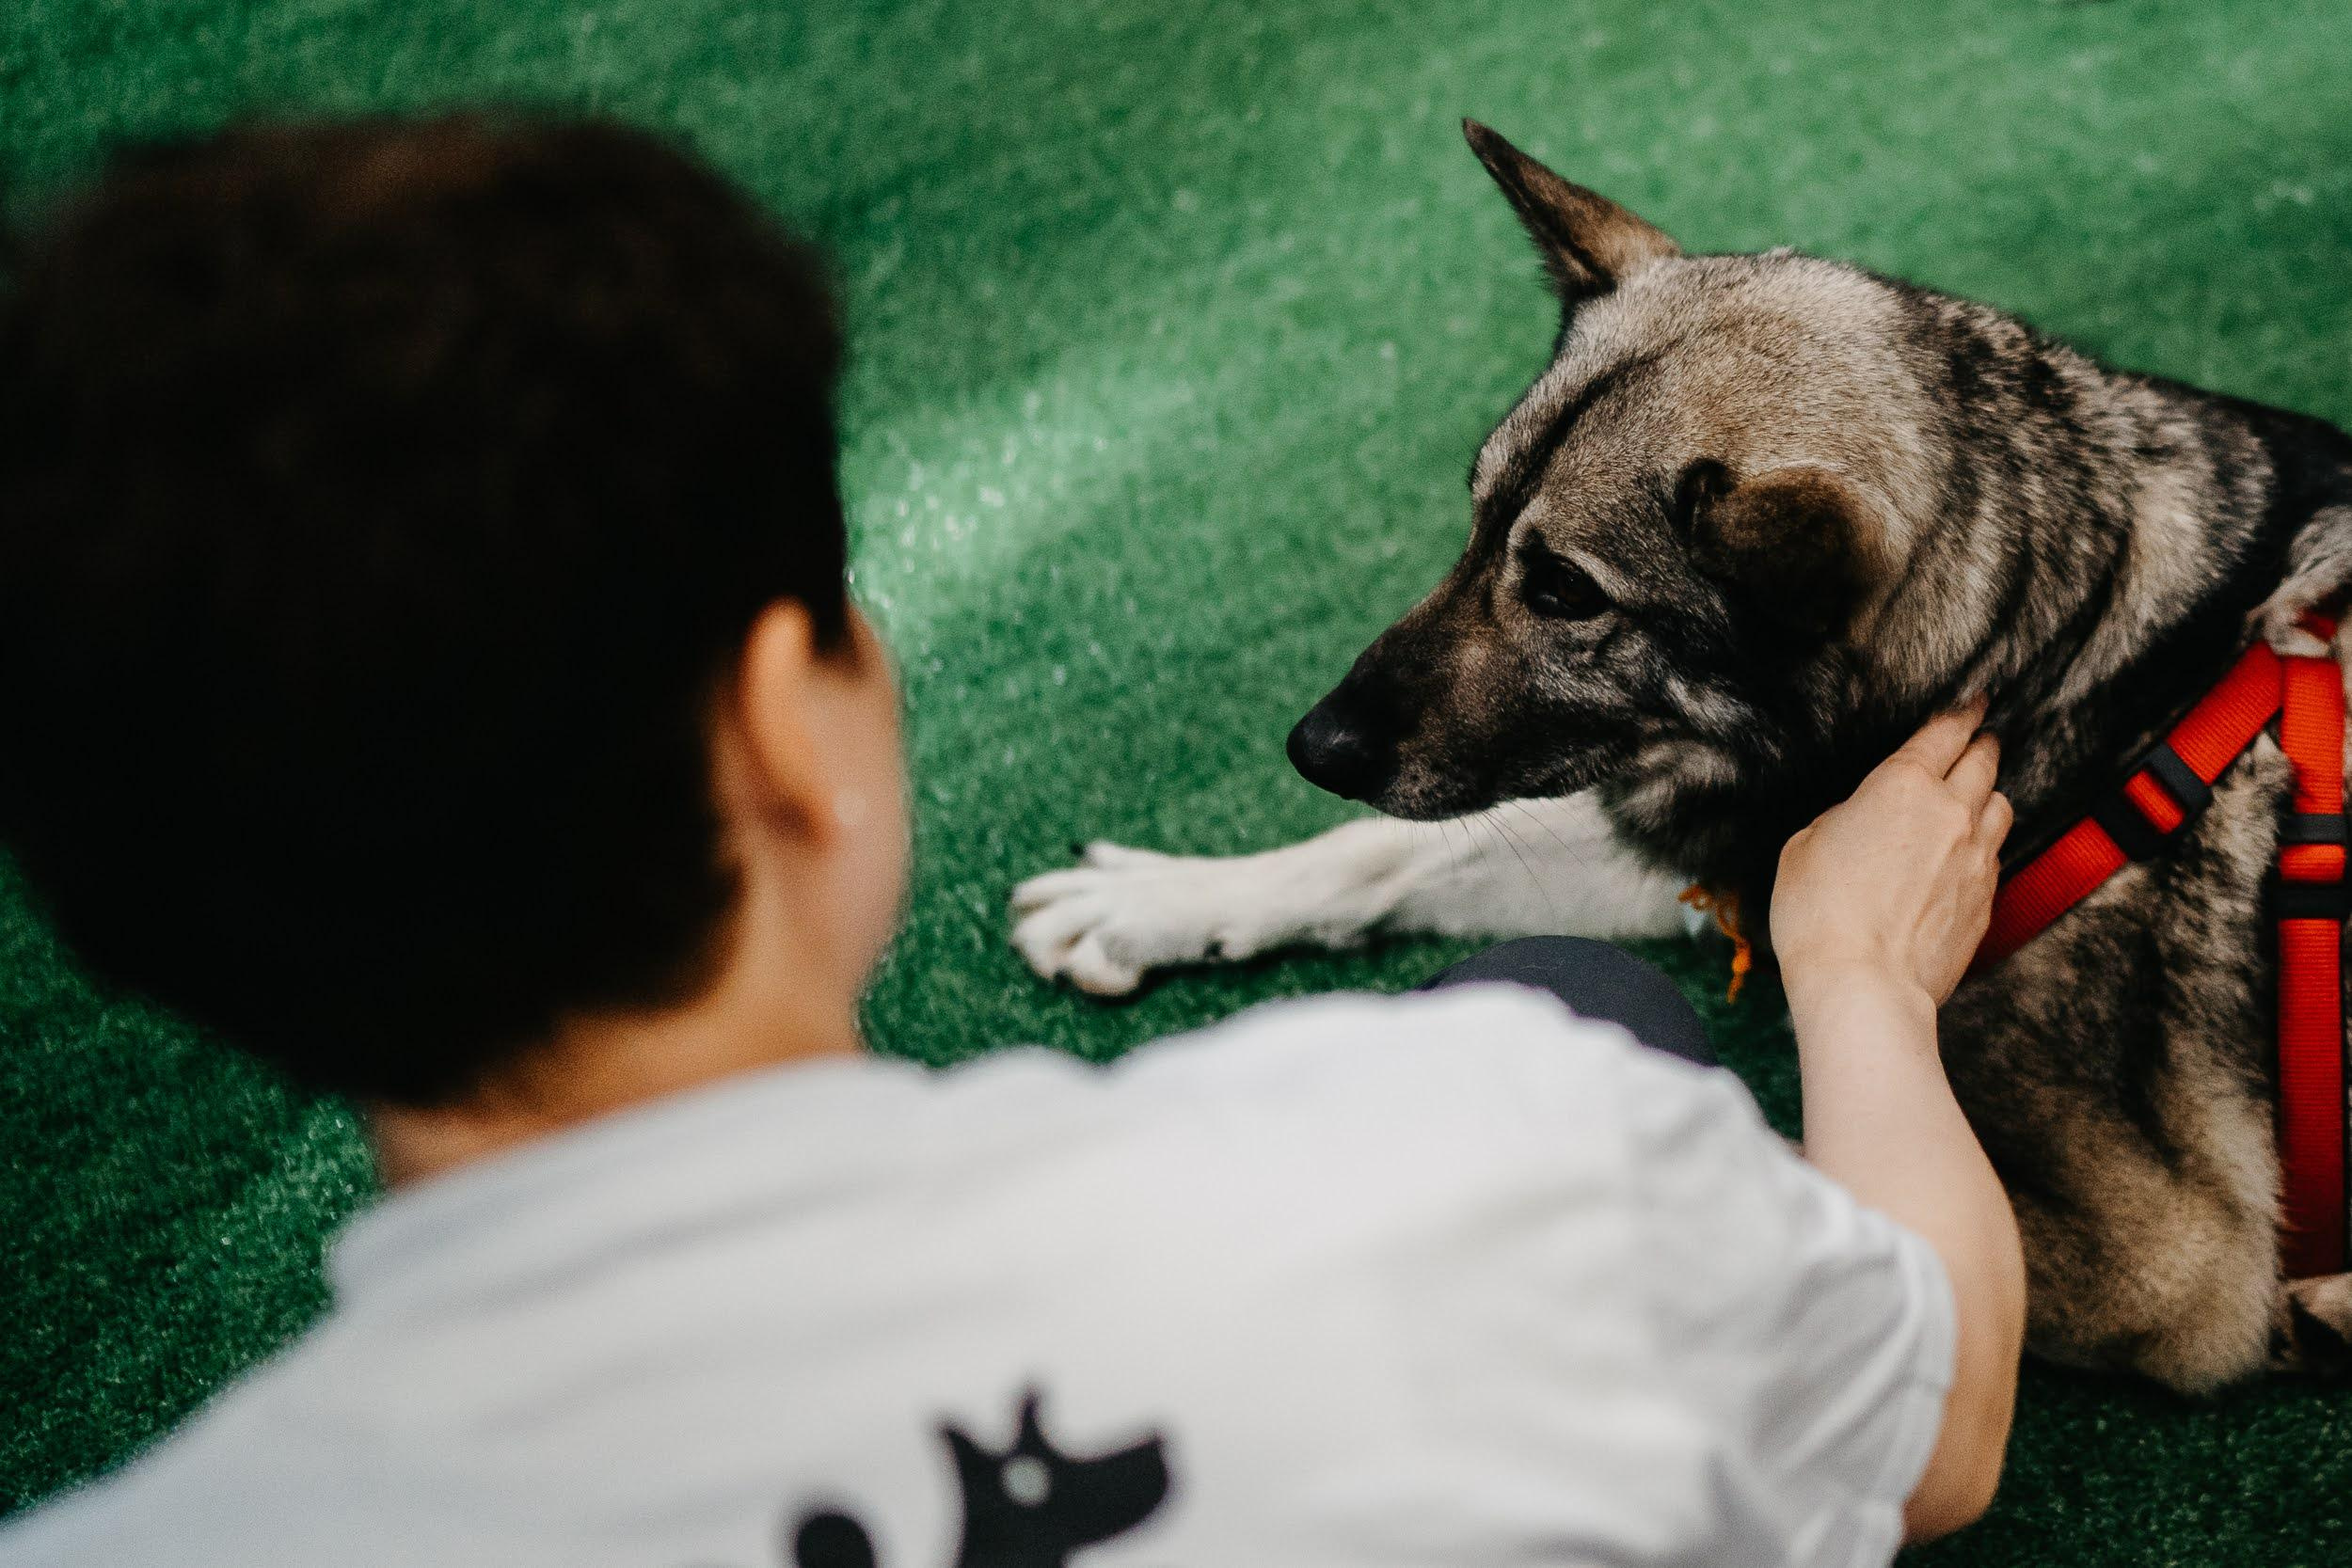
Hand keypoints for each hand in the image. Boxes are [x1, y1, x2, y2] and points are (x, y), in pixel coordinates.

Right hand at [1772, 701, 2011, 1007]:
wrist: (1865, 983)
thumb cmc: (1820, 913)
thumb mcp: (1805, 845)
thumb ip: (1845, 817)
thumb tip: (1865, 820)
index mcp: (1902, 785)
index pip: (1946, 732)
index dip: (1962, 712)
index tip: (1973, 702)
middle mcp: (1951, 812)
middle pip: (1984, 763)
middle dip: (1981, 745)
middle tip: (1980, 738)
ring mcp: (1975, 857)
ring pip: (2000, 807)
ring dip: (1988, 796)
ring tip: (1975, 798)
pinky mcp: (1986, 899)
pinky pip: (1994, 857)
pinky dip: (1982, 847)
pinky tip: (1962, 857)